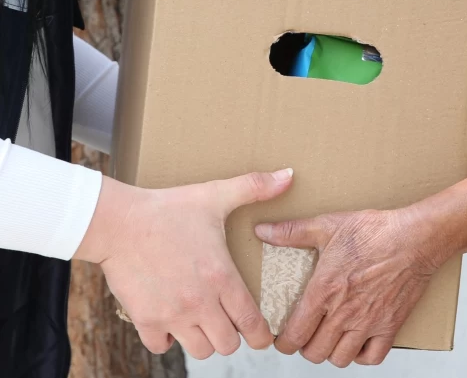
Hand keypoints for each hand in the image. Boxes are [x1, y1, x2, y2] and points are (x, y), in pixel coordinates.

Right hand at [75, 169, 293, 358]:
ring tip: (201, 320)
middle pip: (228, 345)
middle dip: (232, 336)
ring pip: (200, 350)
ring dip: (203, 339)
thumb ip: (254, 187)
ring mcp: (172, 314)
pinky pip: (162, 346)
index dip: (262, 335)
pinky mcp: (145, 319)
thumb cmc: (168, 209)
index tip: (262, 335)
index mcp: (222, 277)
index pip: (252, 324)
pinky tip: (170, 319)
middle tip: (227, 320)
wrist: (118, 221)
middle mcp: (200, 302)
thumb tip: (288, 175)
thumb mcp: (214, 195)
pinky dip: (167, 339)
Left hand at [255, 207, 437, 366]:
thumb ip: (291, 232)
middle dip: (305, 347)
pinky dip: (362, 355)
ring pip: (340, 358)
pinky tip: (357, 341)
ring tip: (329, 338)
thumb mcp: (327, 226)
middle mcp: (343, 313)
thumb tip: (262, 230)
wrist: (414, 238)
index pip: (294, 335)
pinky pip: (373, 357)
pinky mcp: (390, 326)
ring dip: (331, 352)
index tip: (283, 337)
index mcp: (323, 292)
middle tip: (306, 335)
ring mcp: (368, 323)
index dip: (283, 342)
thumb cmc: (373, 231)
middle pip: (314, 352)